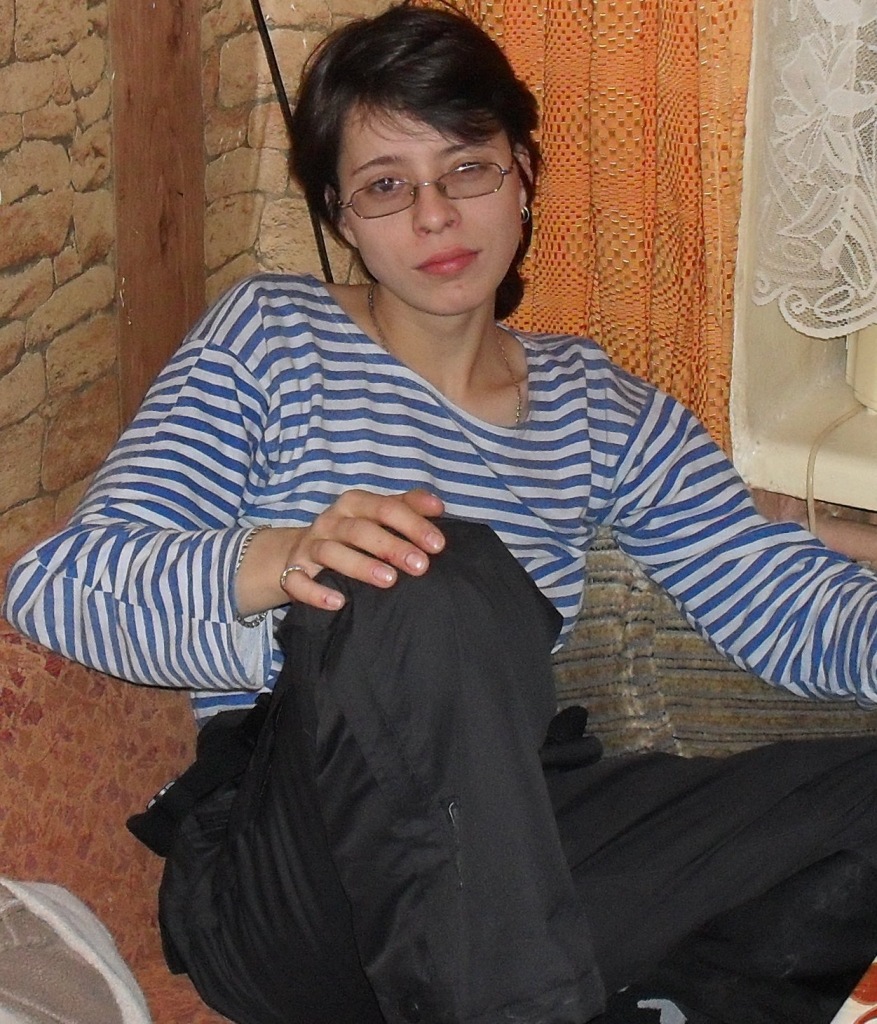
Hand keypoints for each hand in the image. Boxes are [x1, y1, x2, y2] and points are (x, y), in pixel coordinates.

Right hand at [278, 488, 445, 609]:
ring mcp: (310, 546)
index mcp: (354, 504)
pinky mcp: (292, 572)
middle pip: (359, 530)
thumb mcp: (377, 515)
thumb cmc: (354, 533)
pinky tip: (338, 602)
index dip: (412, 524)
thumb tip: (438, 506)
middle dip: (391, 546)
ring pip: (331, 552)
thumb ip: (407, 507)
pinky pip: (298, 581)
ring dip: (360, 566)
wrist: (300, 551)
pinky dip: (316, 592)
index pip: (384, 508)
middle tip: (420, 565)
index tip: (438, 544)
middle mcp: (330, 522)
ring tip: (389, 580)